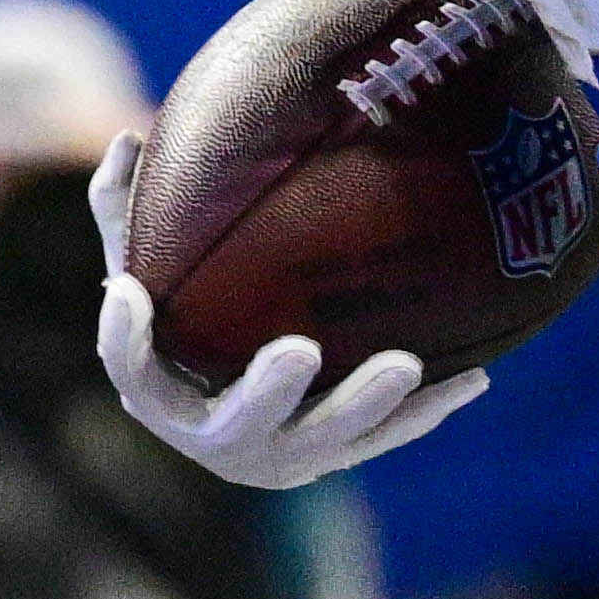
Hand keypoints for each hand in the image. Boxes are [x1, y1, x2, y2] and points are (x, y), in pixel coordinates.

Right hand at [86, 132, 485, 483]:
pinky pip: (381, 442)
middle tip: (298, 350)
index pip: (131, 373)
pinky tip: (472, 378)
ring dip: (366, 406)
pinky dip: (424, 413)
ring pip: (323, 441)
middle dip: (269, 392)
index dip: (125, 339)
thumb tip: (128, 136)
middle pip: (237, 424)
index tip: (128, 292)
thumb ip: (127, 209)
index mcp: (160, 397)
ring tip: (408, 364)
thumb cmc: (187, 320)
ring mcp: (277, 458)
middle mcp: (214, 439)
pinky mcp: (330, 462)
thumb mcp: (151, 268)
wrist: (233, 411)